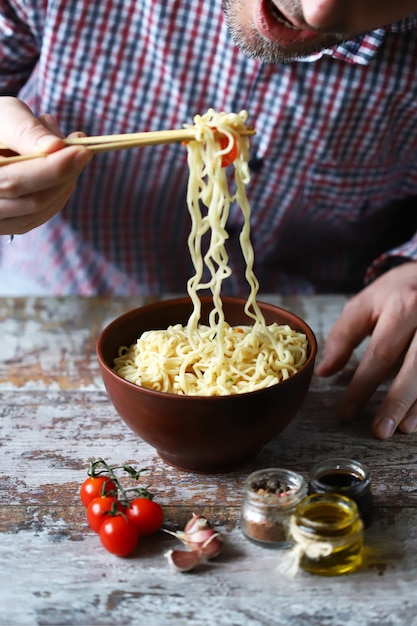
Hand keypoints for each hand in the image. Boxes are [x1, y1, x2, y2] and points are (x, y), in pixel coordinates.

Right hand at [0, 96, 91, 234]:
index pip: (15, 182)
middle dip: (65, 174)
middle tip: (83, 149)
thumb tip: (56, 147)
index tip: (83, 150)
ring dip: (64, 183)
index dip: (53, 169)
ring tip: (64, 151)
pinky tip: (63, 171)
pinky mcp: (10, 223)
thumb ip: (27, 131)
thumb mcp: (6, 116)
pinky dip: (59, 193)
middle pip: (34, 201)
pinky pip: (41, 214)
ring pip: (41, 210)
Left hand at [316, 262, 416, 438]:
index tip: (347, 412)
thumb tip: (325, 372)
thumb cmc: (397, 291)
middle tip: (379, 431)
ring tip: (400, 428)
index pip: (381, 353)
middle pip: (415, 367)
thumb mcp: (366, 303)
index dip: (362, 386)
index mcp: (404, 306)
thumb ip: (344, 336)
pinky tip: (416, 417)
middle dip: (396, 402)